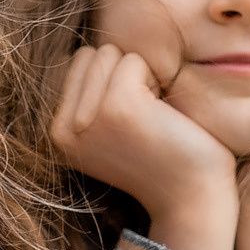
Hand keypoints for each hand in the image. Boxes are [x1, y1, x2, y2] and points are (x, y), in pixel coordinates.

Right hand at [50, 44, 238, 249]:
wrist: (191, 198)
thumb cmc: (163, 159)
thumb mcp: (111, 130)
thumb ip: (92, 96)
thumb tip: (93, 50)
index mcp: (58, 133)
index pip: (80, 65)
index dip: (114, 80)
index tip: (131, 121)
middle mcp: (63, 127)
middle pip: (92, 55)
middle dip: (124, 75)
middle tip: (143, 120)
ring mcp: (87, 116)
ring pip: (110, 53)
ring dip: (139, 77)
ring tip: (150, 118)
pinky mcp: (117, 105)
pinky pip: (133, 60)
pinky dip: (155, 79)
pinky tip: (161, 115)